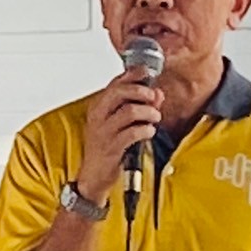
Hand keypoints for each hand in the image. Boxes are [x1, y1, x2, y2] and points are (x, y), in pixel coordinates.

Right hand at [75, 67, 163, 199]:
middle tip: (154, 98)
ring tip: (154, 118)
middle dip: (142, 92)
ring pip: (130, 111)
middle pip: (120, 92)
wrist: (93, 176)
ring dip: (148, 112)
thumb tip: (157, 94)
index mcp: (98, 107)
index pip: (115, 83)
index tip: (146, 73)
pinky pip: (133, 133)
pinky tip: (149, 131)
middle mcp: (99, 117)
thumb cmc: (106, 148)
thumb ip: (138, 107)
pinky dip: (146, 130)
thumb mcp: (118, 124)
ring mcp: (104, 132)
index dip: (133, 75)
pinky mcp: (112, 147)